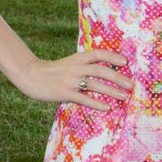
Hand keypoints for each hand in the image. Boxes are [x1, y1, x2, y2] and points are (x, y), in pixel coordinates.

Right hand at [13, 49, 132, 109]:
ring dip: (112, 91)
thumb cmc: (52, 71)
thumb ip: (84, 66)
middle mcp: (75, 68)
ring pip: (95, 84)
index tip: (125, 62)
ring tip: (124, 97)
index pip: (98, 54)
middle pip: (101, 70)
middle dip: (118, 77)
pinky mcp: (64, 93)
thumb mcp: (69, 64)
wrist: (30, 75)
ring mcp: (70, 80)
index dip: (112, 57)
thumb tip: (104, 71)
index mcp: (77, 59)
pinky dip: (96, 103)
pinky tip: (107, 108)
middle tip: (131, 84)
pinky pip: (83, 98)